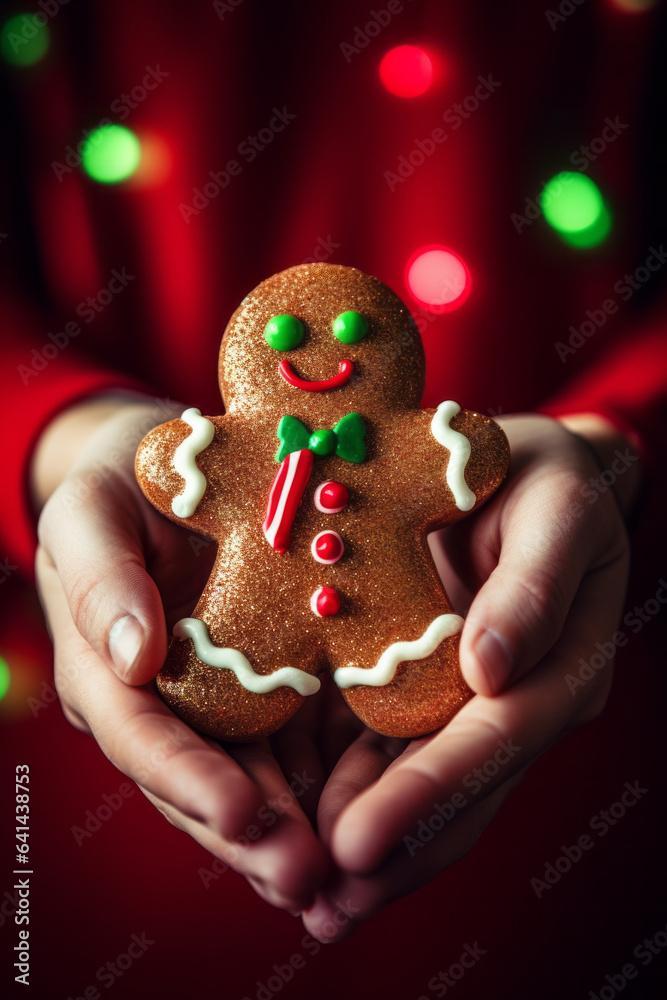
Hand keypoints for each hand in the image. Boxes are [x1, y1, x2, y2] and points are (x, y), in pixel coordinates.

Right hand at [34, 396, 328, 910]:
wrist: (175, 468)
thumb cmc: (120, 484)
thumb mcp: (91, 512)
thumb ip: (100, 579)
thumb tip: (131, 659)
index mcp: (109, 670)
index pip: (143, 737)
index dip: (186, 779)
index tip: (239, 813)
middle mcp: (164, 703)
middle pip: (201, 781)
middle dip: (249, 834)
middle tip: (305, 876)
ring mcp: (219, 702)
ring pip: (253, 778)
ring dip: (292, 828)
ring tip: (339, 869)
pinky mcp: (272, 687)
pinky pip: (298, 742)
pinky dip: (325, 783)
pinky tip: (366, 810)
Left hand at [300, 413, 636, 940]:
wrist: (523, 472)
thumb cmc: (543, 478)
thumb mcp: (557, 511)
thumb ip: (535, 586)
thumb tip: (492, 672)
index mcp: (563, 662)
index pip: (497, 737)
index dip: (430, 791)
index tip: (361, 839)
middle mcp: (525, 698)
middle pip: (464, 788)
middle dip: (396, 845)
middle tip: (325, 904)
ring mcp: (479, 704)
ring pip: (431, 788)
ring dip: (380, 847)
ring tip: (315, 903)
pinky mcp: (436, 693)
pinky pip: (399, 753)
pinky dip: (360, 795)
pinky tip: (313, 830)